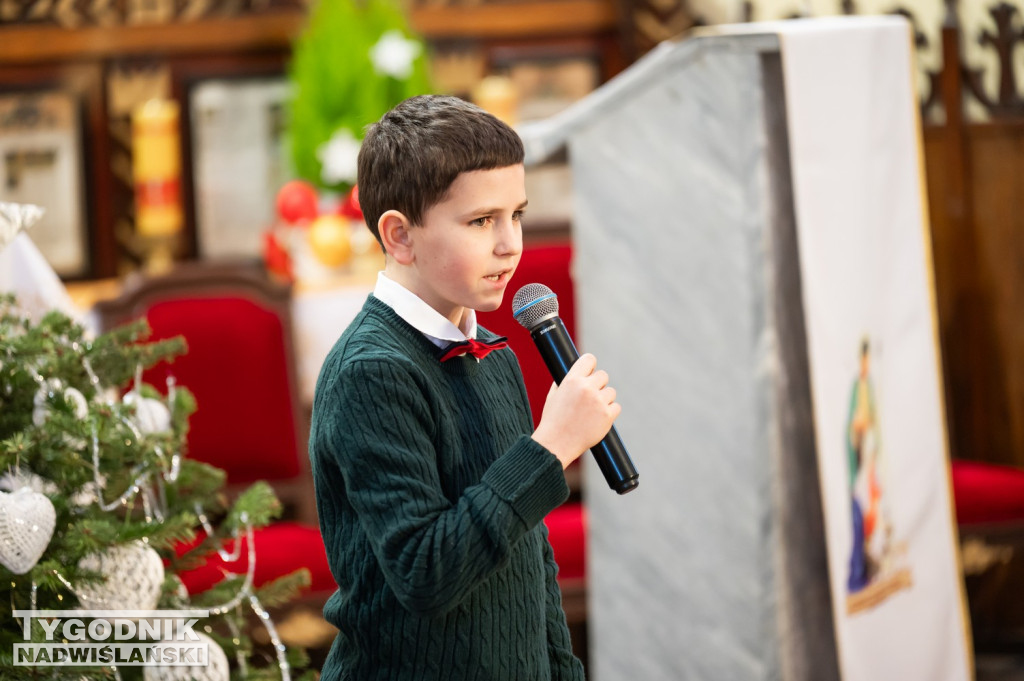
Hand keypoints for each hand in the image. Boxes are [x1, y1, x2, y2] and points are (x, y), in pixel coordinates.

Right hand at [531, 353, 620, 468]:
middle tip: (590, 397)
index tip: (590, 372)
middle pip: (603, 375)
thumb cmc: (553, 421)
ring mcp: (598, 402)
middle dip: (598, 385)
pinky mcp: (607, 416)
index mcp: (572, 380)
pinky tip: (598, 419)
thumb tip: (574, 372)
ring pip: (611, 392)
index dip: (591, 365)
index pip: (589, 359)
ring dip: (604, 399)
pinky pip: (616, 407)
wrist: (556, 444)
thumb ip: (564, 381)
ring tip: (592, 411)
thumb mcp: (553, 396)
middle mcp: (586, 388)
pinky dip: (609, 412)